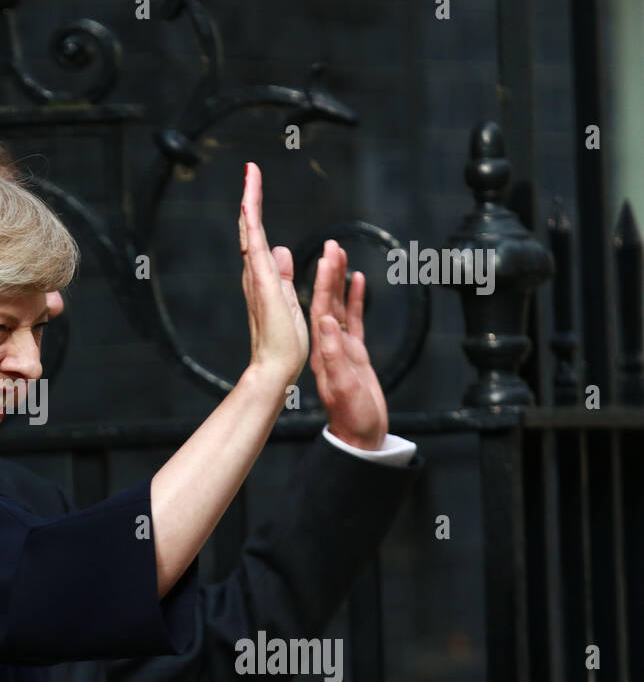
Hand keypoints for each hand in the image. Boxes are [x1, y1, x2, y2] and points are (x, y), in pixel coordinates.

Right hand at [239, 163, 308, 386]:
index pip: (259, 239)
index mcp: (264, 278)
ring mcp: (256, 276)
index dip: (256, 214)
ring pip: (250, 231)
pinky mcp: (262, 281)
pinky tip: (248, 203)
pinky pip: (254, 245)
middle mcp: (255, 274)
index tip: (255, 189)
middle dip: (250, 199)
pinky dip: (251, 222)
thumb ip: (283, 275)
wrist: (276, 367)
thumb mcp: (290, 300)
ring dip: (250, 202)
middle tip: (250, 170)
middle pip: (250, 228)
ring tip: (250, 175)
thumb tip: (280, 250)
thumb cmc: (284, 342)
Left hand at [308, 240, 388, 449]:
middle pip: (328, 302)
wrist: (360, 436)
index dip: (322, 283)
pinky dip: (356, 299)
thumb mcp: (344, 386)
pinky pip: (355, 320)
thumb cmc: (353, 416)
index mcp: (323, 351)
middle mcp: (329, 346)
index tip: (323, 257)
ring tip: (341, 254)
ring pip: (340, 307)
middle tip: (332, 245)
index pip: (320, 309)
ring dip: (340, 281)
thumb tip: (325, 323)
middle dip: (330, 273)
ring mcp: (342, 348)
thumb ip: (335, 356)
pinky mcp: (355, 354)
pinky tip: (357, 281)